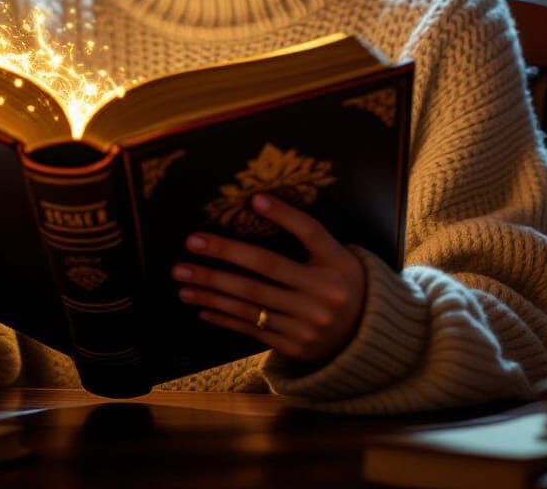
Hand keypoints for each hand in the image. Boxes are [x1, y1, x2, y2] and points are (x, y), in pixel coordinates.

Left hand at [172, 193, 366, 364]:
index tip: (254, 200)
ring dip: (212, 289)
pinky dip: (223, 316)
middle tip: (190, 243)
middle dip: (223, 255)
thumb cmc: (340, 281)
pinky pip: (252, 328)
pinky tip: (201, 305)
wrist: (364, 337)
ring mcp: (308, 324)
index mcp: (336, 264)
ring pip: (251, 302)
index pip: (309, 232)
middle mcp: (323, 294)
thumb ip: (305, 233)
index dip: (284, 215)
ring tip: (182, 279)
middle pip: (265, 269)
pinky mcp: (295, 346)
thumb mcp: (335, 254)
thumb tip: (258, 202)